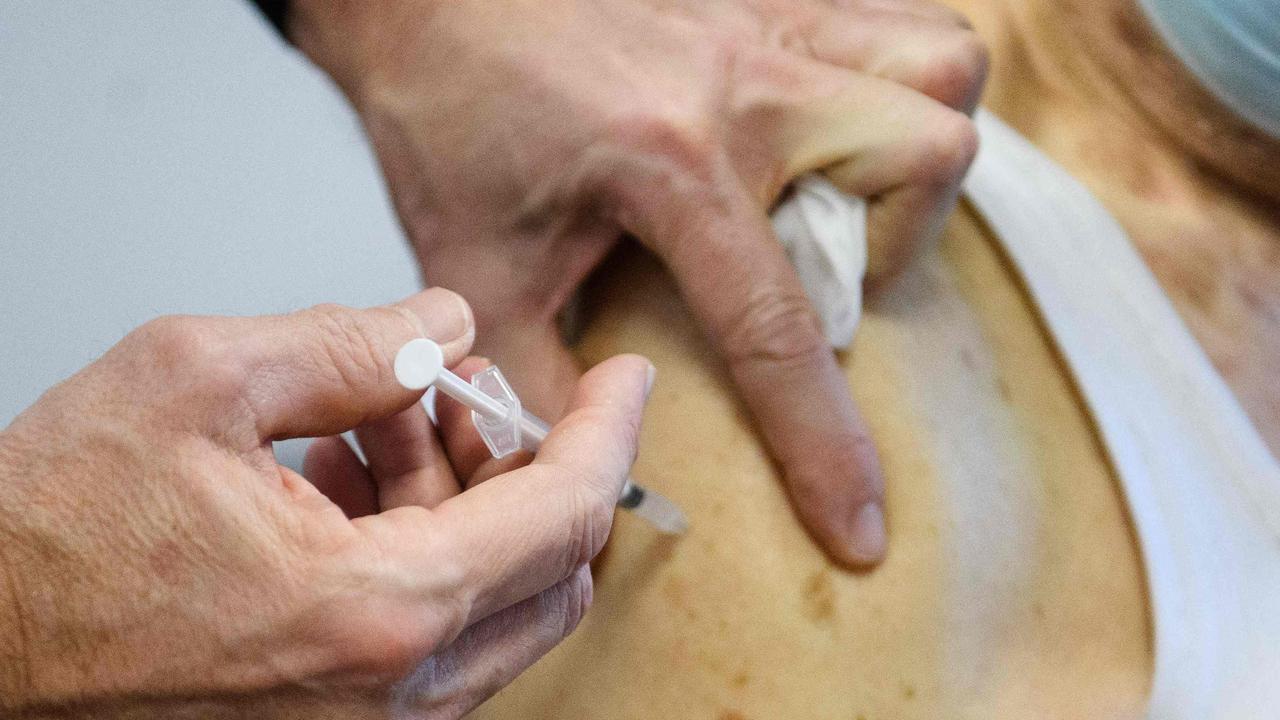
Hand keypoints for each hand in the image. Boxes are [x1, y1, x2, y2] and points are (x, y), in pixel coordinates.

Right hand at [0, 289, 651, 717]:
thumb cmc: (44, 542)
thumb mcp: (198, 380)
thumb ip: (351, 342)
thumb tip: (440, 328)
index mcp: (378, 613)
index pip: (564, 514)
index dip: (607, 430)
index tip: (626, 379)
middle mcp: (388, 697)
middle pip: (547, 569)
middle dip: (524, 458)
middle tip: (468, 385)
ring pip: (490, 601)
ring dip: (462, 496)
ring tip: (386, 412)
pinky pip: (427, 633)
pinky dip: (418, 546)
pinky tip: (348, 472)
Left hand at [291, 0, 984, 566]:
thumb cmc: (445, 106)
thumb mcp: (478, 265)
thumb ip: (534, 378)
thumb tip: (589, 461)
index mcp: (669, 163)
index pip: (780, 328)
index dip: (826, 446)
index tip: (859, 525)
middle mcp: (743, 82)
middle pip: (925, 154)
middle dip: (901, 244)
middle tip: (824, 271)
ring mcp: (765, 19)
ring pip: (939, 67)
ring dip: (912, 150)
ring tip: (842, 195)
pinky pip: (890, 18)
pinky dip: (890, 78)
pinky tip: (826, 124)